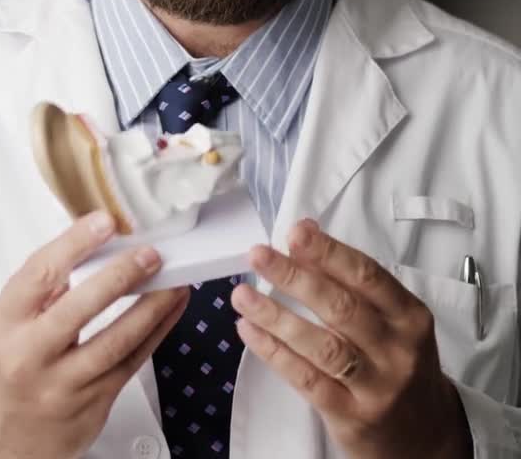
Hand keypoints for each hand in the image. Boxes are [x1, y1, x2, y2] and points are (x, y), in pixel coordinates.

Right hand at [0, 210, 188, 458]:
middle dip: (120, 276)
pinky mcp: (94, 402)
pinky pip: (133, 361)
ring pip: (116, 341)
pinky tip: (172, 307)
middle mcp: (29, 356)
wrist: (12, 436)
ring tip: (174, 278)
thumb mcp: (10, 322)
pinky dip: (158, 330)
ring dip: (152, 305)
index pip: (39, 275)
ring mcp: (63, 384)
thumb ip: (45, 284)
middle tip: (149, 253)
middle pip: (79, 309)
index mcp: (3, 325)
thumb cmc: (16, 363)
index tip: (105, 221)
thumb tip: (97, 240)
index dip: (75, 243)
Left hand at [231, 219, 472, 458]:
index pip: (367, 276)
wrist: (424, 434)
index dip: (329, 253)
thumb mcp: (394, 321)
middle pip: (341, 308)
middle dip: (295, 277)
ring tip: (242, 295)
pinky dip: (274, 353)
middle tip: (258, 255)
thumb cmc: (398, 362)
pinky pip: (306, 380)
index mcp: (410, 316)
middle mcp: (396, 351)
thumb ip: (354, 280)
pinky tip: (249, 330)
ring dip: (276, 316)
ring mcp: (375, 387)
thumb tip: (305, 232)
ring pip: (322, 346)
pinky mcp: (350, 417)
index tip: (295, 233)